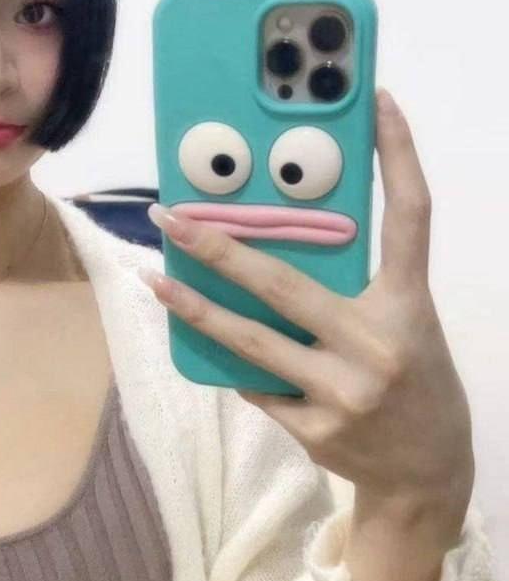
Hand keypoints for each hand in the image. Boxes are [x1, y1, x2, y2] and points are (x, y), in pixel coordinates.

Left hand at [139, 89, 474, 535]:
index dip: (398, 156)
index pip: (410, 217)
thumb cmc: (417, 386)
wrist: (425, 478)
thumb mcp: (407, 328)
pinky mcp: (315, 430)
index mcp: (410, 307)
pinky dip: (237, 366)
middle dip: (220, 248)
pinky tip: (216, 353)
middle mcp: (377, 345)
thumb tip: (279, 255)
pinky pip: (257, 387)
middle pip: (286, 285)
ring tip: (155, 281)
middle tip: (172, 217)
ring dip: (196, 310)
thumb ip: (356, 293)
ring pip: (252, 342)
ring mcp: (342, 392)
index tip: (376, 102)